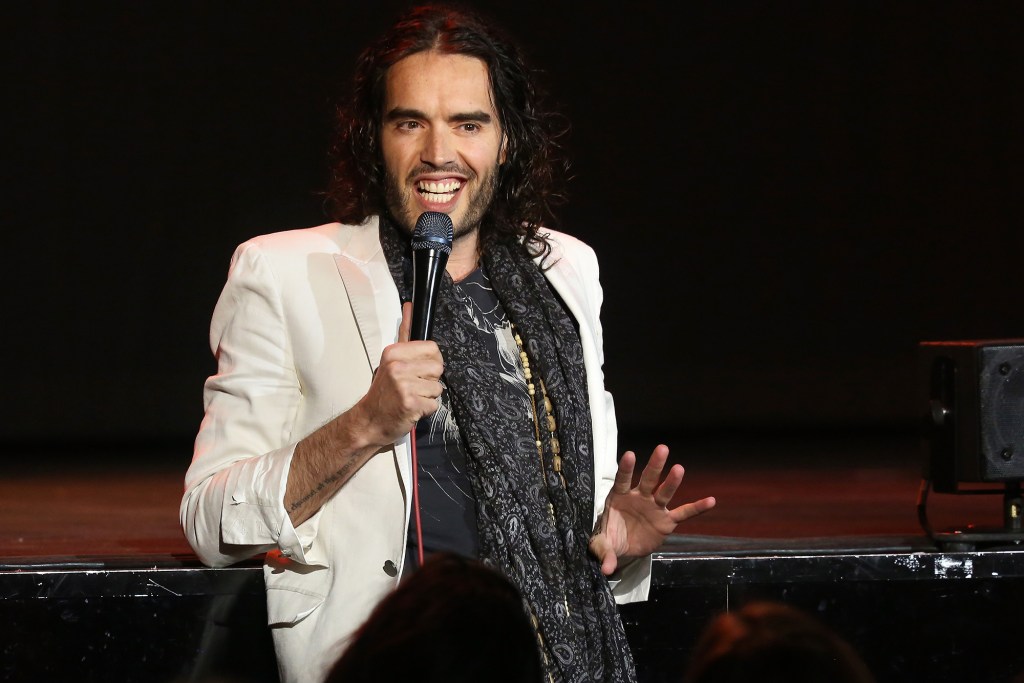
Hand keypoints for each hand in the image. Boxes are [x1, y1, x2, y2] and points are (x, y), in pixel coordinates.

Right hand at [351, 302, 443, 446]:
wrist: (369, 421)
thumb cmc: (382, 392)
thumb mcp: (390, 360)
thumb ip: (404, 334)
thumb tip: (410, 306)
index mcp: (394, 353)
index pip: (433, 349)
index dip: (431, 362)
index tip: (418, 370)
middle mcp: (398, 366)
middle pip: (438, 368)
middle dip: (430, 380)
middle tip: (412, 387)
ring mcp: (404, 385)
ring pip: (437, 388)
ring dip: (427, 396)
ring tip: (411, 397)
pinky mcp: (411, 404)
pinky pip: (434, 404)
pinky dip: (425, 410)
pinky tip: (411, 408)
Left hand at [589, 444, 714, 575]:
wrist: (622, 547)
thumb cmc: (609, 538)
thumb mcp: (601, 545)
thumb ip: (603, 553)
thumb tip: (606, 569)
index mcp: (619, 497)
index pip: (622, 480)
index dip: (626, 469)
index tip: (630, 454)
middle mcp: (638, 497)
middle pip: (648, 480)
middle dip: (654, 466)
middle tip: (662, 448)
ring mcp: (654, 507)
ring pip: (665, 492)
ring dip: (672, 481)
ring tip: (679, 469)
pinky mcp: (666, 520)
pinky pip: (683, 513)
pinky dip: (696, 508)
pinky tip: (710, 501)